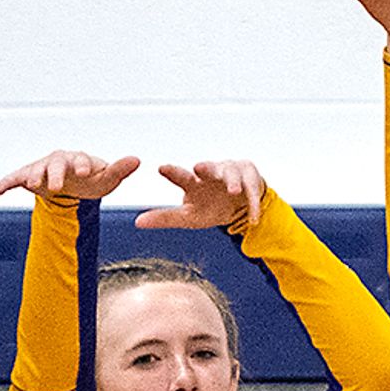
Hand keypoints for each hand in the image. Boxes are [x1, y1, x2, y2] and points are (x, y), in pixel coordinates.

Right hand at [0, 149, 142, 205]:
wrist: (72, 185)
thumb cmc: (91, 180)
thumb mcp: (106, 180)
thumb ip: (119, 170)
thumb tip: (138, 160)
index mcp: (79, 159)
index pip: (81, 159)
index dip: (83, 164)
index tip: (87, 172)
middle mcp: (59, 160)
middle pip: (56, 162)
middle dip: (56, 173)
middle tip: (56, 185)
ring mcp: (42, 168)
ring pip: (35, 169)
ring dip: (33, 176)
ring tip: (32, 185)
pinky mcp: (27, 177)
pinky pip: (15, 178)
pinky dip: (7, 182)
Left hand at [141, 160, 267, 234]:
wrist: (239, 207)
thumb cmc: (210, 207)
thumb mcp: (188, 217)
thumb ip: (164, 218)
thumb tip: (137, 223)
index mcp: (193, 182)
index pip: (181, 176)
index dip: (172, 172)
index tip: (161, 168)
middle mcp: (211, 173)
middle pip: (208, 168)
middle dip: (206, 167)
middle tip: (198, 167)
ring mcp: (232, 172)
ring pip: (232, 174)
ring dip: (233, 182)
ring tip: (233, 192)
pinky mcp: (251, 177)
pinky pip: (253, 189)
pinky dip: (253, 204)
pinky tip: (253, 217)